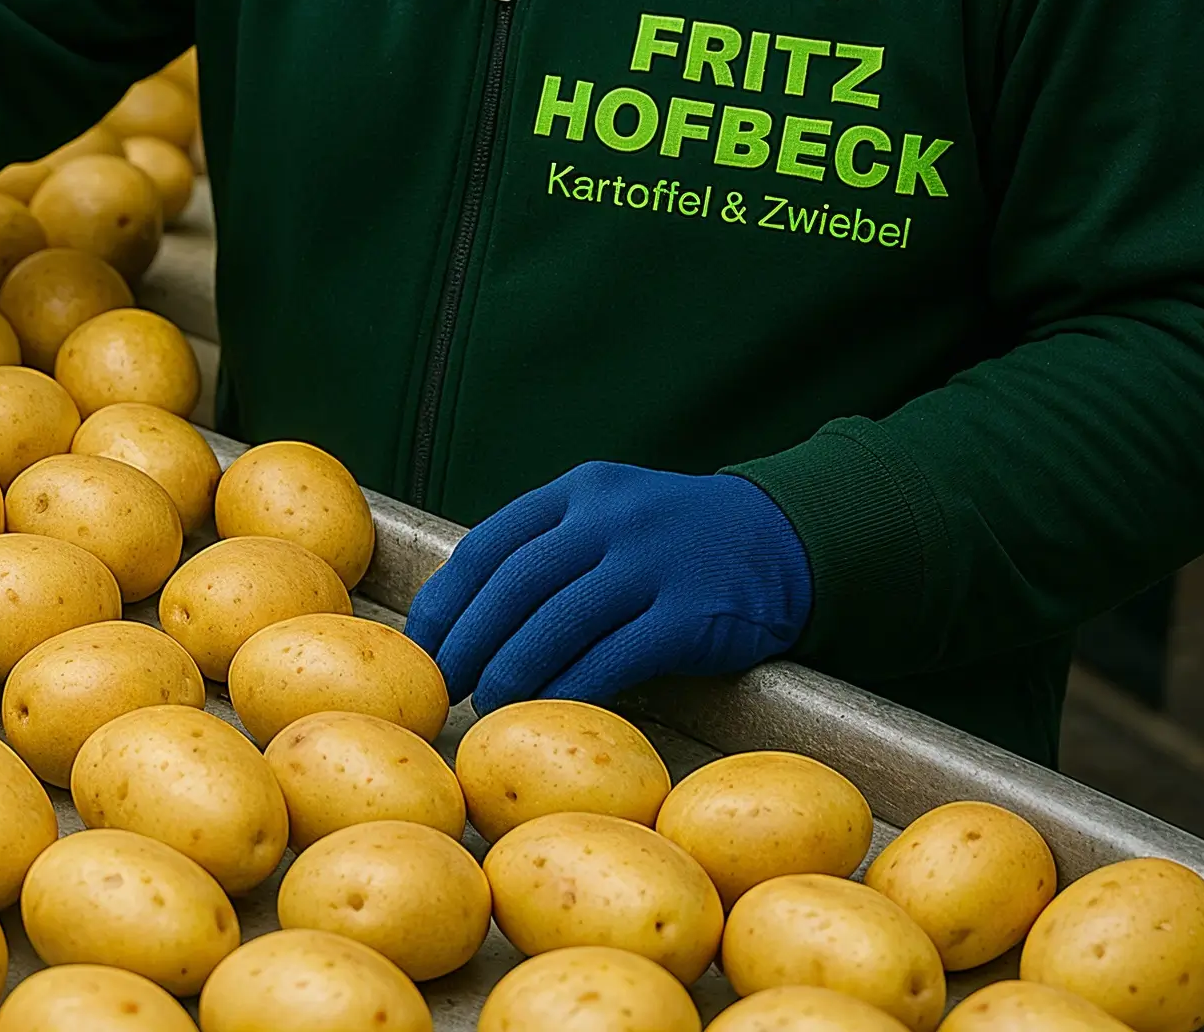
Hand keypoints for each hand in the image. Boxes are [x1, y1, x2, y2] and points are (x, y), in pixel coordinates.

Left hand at [403, 460, 811, 711]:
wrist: (781, 538)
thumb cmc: (676, 540)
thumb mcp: (611, 514)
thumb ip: (551, 548)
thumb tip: (470, 615)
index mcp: (579, 492)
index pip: (489, 544)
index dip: (448, 598)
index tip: (422, 642)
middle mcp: (608, 518)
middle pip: (514, 583)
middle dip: (469, 639)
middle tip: (444, 683)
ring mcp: (650, 562)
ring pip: (556, 622)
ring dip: (512, 670)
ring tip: (488, 703)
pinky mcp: (688, 612)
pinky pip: (613, 657)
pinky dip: (572, 687)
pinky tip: (549, 710)